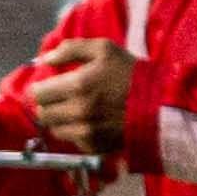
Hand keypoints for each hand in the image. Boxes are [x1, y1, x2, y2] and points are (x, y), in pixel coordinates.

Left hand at [24, 37, 135, 158]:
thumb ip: (71, 49)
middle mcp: (78, 112)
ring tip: (74, 110)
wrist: (159, 105)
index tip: (50, 85)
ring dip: (59, 120)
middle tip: (60, 98)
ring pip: (54, 129)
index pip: (37, 94)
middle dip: (48, 104)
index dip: (41, 88)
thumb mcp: (104, 49)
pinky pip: (72, 141)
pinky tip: (88, 122)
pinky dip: (74, 133)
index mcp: (77, 85)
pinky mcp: (94, 147)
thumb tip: (46, 59)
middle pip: (42, 113)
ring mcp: (86, 132)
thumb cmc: (130, 73)